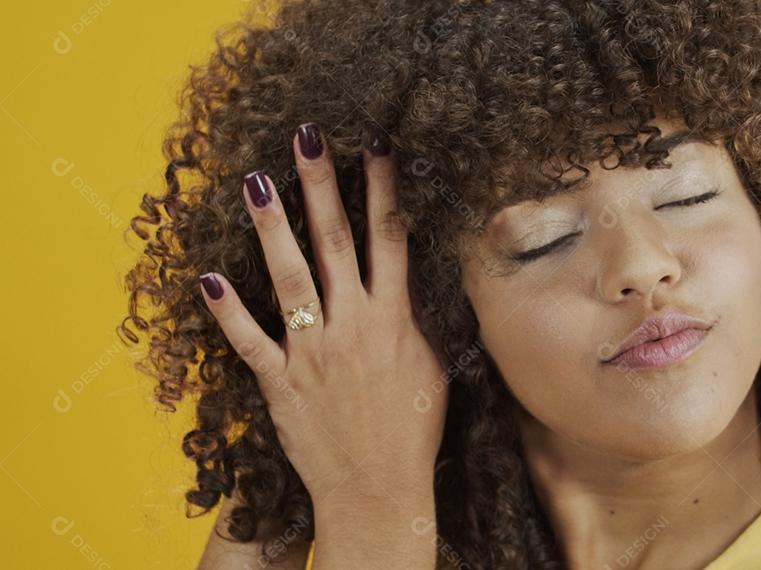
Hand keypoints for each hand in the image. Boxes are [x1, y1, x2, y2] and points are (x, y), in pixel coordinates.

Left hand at [198, 124, 447, 504]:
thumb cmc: (412, 429)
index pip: (390, 240)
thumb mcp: (433, 368)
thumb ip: (420, 320)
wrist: (378, 490)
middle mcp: (353, 326)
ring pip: (289, 278)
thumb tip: (413, 280)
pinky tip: (208, 276)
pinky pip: (248, 341)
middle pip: (336, 243)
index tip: (374, 148)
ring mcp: (313, 352)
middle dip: (321, 185)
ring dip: (272, 228)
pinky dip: (227, 310)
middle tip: (307, 137)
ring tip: (256, 181)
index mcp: (394, 320)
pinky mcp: (280, 382)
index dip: (382, 190)